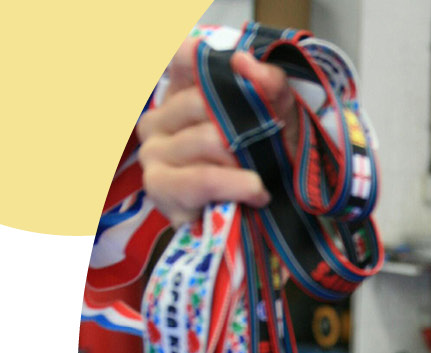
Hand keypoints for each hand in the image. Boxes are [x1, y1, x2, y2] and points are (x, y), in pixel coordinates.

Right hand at [136, 40, 301, 220]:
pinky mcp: (160, 188)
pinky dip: (235, 185)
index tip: (242, 72)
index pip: (183, 56)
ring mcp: (153, 153)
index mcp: (180, 94)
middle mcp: (157, 119)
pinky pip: (201, 178)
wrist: (268, 217)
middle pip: (201, 100)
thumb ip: (267, 82)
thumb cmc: (266, 159)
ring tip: (262, 175)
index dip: (211, 60)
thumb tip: (243, 60)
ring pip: (206, 139)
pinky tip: (256, 191)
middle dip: (242, 124)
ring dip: (245, 160)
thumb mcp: (277, 115)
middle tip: (266, 145)